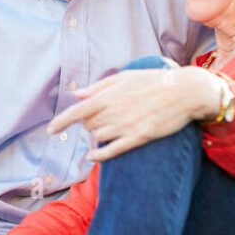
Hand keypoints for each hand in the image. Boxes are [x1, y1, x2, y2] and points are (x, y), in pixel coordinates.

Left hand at [48, 67, 220, 161]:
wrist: (185, 92)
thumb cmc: (153, 81)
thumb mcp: (124, 77)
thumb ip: (99, 87)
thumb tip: (77, 95)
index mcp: (108, 96)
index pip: (76, 112)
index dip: (60, 123)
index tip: (50, 131)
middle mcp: (114, 112)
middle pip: (87, 126)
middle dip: (89, 124)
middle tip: (104, 118)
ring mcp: (126, 126)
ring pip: (98, 137)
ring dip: (98, 135)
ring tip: (112, 127)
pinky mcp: (139, 138)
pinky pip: (111, 151)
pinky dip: (98, 155)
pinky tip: (92, 156)